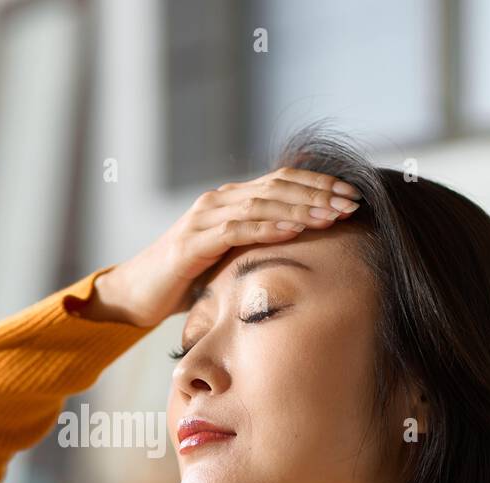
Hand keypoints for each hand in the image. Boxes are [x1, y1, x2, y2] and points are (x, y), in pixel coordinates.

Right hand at [87, 167, 362, 328]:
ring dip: (300, 208)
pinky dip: (266, 228)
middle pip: (277, 186)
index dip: (319, 185)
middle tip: (353, 203)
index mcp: (230, 201)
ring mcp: (203, 218)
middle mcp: (218, 201)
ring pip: (261, 204)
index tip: (353, 196)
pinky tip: (293, 230)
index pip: (282, 182)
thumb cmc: (185, 281)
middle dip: (319, 193)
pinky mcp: (192, 242)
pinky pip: (235, 230)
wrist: (136, 294)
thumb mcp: (228, 259)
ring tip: (332, 215)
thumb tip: (301, 255)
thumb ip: (257, 248)